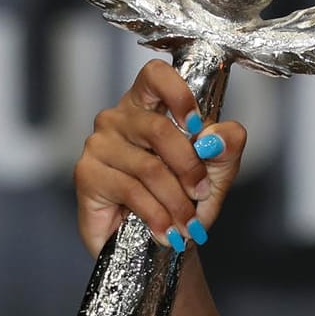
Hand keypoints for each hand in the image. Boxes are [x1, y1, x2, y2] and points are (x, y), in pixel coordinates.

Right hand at [73, 59, 246, 257]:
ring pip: (148, 167)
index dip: (178, 93)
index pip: (156, 75)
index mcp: (149, 103)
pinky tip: (166, 229)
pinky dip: (157, 214)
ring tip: (187, 222)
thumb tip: (217, 138)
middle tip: (202, 192)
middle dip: (189, 167)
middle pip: (158, 128)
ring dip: (176, 201)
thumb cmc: (183, 196)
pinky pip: (131, 191)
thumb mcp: (217, 169)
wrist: (157, 241)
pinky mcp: (87, 174)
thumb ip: (227, 145)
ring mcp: (99, 144)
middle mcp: (119, 117)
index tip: (196, 123)